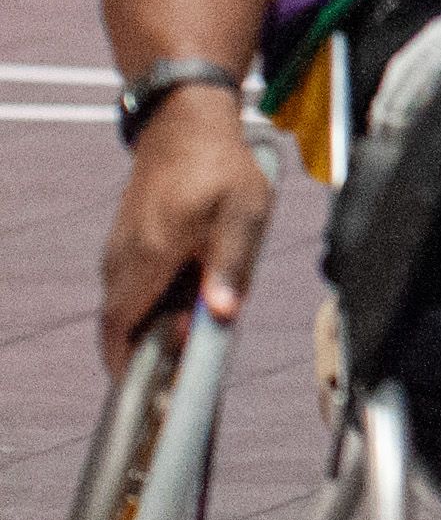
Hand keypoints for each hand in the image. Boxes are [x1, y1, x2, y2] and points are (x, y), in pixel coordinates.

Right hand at [97, 83, 269, 371]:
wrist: (186, 126)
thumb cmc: (219, 168)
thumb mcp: (243, 214)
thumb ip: (231, 266)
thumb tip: (219, 315)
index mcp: (150, 256)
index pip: (120, 327)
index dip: (126, 366)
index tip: (148, 393)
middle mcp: (124, 259)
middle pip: (118, 326)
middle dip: (141, 356)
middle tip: (174, 379)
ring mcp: (120, 251)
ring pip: (123, 309)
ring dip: (146, 332)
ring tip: (185, 344)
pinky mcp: (125, 245)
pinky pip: (129, 290)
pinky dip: (147, 309)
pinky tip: (181, 310)